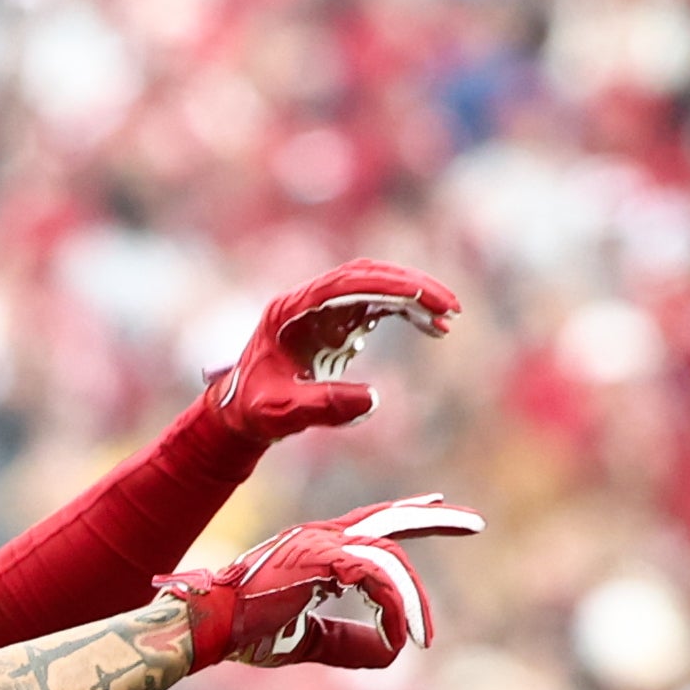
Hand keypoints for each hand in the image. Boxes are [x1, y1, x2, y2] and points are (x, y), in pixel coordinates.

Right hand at [156, 496, 478, 671]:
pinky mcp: (321, 559)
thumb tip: (391, 654)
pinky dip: (396, 607)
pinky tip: (403, 637)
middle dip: (434, 519)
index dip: (409, 515)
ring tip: (427, 636)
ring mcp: (321, 543)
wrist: (208, 625)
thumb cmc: (246, 631)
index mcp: (318, 547)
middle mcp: (322, 536)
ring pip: (390, 557)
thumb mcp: (307, 640)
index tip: (439, 505)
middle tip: (474, 522)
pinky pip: (378, 578)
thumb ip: (346, 642)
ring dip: (414, 599)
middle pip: (390, 519)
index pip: (374, 525)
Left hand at [209, 261, 459, 442]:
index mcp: (290, 309)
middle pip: (366, 275)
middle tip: (451, 308)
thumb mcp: (281, 414)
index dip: (386, 284)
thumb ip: (322, 407)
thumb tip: (373, 399)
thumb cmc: (253, 412)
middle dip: (411, 286)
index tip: (422, 295)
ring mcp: (323, 310)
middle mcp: (308, 301)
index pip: (345, 283)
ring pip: (375, 287)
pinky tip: (430, 328)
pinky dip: (404, 312)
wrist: (237, 414)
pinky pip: (376, 306)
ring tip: (447, 321)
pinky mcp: (335, 323)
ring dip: (413, 297)